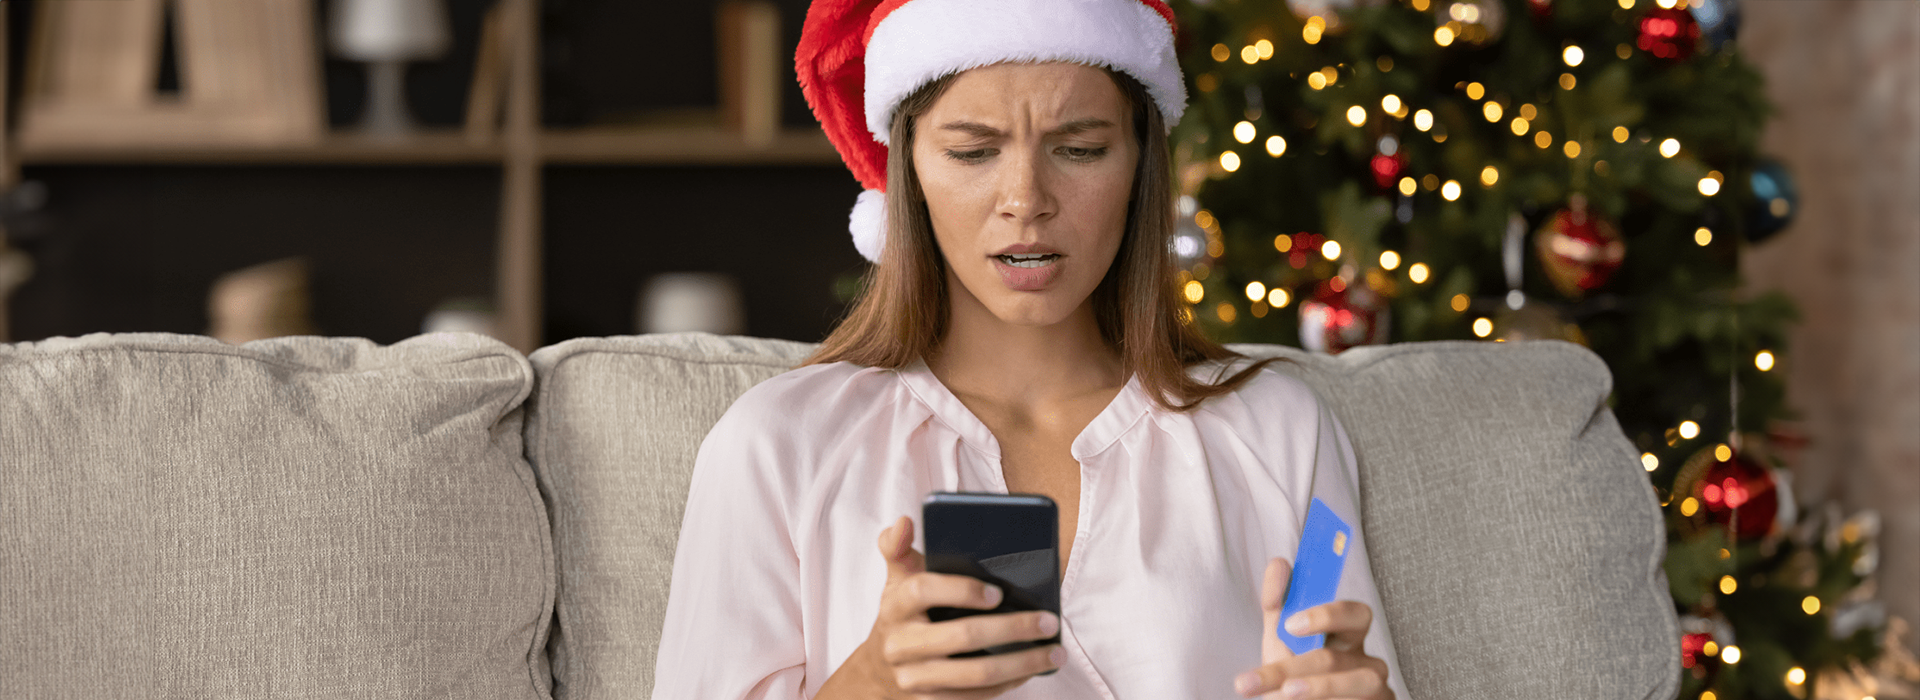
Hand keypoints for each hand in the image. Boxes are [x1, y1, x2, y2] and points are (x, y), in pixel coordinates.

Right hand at [817, 516, 1062, 699]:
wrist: (877, 673)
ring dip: (1021, 664)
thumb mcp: (897, 581)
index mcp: (895, 604)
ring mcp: (915, 678)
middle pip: (961, 637)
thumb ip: (899, 548)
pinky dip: (1007, 684)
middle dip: (1012, 628)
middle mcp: (901, 644)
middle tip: (1049, 621)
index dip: (961, 590)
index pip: (924, 590)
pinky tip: (1031, 670)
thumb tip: (905, 521)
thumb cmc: (902, 616)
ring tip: (1054, 651)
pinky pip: (974, 698)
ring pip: (975, 674)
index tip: (998, 591)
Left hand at [1233, 557, 1393, 698]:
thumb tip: (1279, 563)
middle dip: (1295, 665)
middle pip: (1337, 658)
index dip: (1325, 615)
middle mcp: (1366, 661)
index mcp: (1348, 635)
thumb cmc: (1294, 674)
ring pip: (1351, 683)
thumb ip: (1278, 604)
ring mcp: (1376, 689)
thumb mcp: (1281, 639)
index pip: (1353, 613)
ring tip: (1282, 695)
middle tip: (1258, 678)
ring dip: (1312, 689)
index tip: (1289, 624)